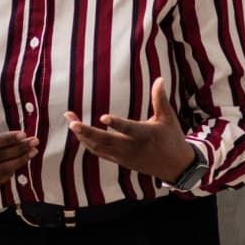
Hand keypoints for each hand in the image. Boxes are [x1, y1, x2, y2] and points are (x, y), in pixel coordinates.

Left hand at [65, 77, 197, 182]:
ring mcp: (123, 156)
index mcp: (145, 135)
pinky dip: (88, 143)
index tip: (103, 117)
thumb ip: (159, 98)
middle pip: (106, 141)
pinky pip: (99, 152)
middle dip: (87, 131)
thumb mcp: (168, 118)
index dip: (116, 124)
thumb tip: (160, 78)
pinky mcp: (119, 161)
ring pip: (99, 148)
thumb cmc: (171, 138)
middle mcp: (132, 147)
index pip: (129, 129)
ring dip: (83, 135)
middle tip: (72, 121)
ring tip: (70, 121)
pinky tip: (79, 133)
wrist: (174, 166)